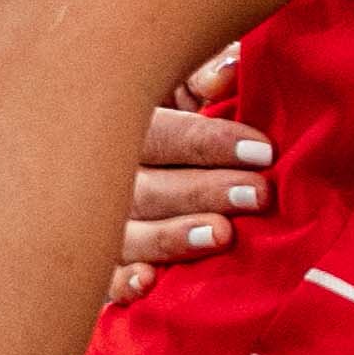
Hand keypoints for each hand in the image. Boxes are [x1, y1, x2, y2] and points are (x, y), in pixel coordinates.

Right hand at [109, 50, 260, 305]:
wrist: (102, 146)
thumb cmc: (160, 112)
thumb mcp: (176, 85)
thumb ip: (204, 77)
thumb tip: (233, 71)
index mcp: (119, 125)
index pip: (162, 135)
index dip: (209, 142)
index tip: (263, 150)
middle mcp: (97, 175)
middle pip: (145, 187)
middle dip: (203, 191)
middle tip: (258, 194)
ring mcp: (90, 220)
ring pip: (124, 233)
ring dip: (172, 236)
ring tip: (220, 234)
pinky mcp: (92, 260)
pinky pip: (100, 277)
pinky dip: (120, 282)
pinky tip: (147, 283)